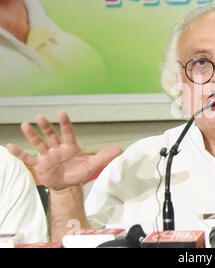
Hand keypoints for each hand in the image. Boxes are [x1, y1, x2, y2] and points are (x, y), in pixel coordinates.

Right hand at [7, 111, 121, 190]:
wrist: (68, 185)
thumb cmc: (80, 171)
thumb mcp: (93, 164)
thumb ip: (104, 156)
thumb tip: (120, 149)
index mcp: (70, 146)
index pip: (67, 132)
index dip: (64, 123)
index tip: (61, 113)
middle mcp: (57, 148)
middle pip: (51, 135)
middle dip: (46, 127)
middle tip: (40, 117)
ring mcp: (47, 156)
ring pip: (38, 143)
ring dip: (32, 135)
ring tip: (25, 125)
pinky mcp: (39, 165)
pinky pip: (28, 158)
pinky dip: (19, 153)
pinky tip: (9, 146)